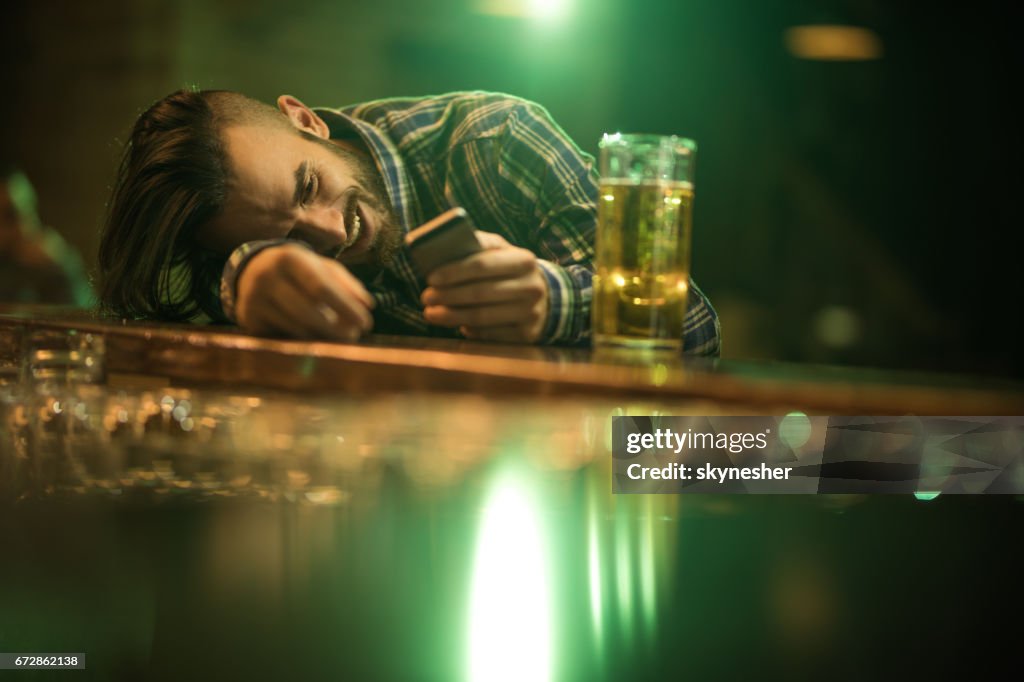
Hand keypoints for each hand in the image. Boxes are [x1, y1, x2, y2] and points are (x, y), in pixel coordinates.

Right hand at [235, 243, 373, 340]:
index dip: (345, 307)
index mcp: (289, 258)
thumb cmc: (301, 271)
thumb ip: (347, 284)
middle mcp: (267, 276)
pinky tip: (316, 338)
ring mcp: (253, 298)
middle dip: (336, 328)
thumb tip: (367, 305)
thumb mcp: (323, 268)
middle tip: (354, 336)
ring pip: (295, 328)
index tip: (366, 323)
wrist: (254, 270)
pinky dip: (303, 340)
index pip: (321, 287)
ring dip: (322, 337)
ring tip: (340, 338)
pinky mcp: (248, 318)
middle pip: (307, 311)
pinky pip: (282, 336)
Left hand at [421, 231, 548, 342]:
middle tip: (425, 298)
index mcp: (523, 260)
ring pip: (482, 317)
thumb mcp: (502, 252)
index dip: (453, 272)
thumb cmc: (510, 271)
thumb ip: (479, 245)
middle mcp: (531, 287)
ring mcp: (531, 313)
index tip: (430, 278)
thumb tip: (444, 245)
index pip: (482, 264)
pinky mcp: (527, 335)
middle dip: (447, 296)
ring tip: (431, 314)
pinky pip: (489, 335)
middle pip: (479, 293)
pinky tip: (458, 325)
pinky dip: (470, 330)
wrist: (545, 297)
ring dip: (451, 316)